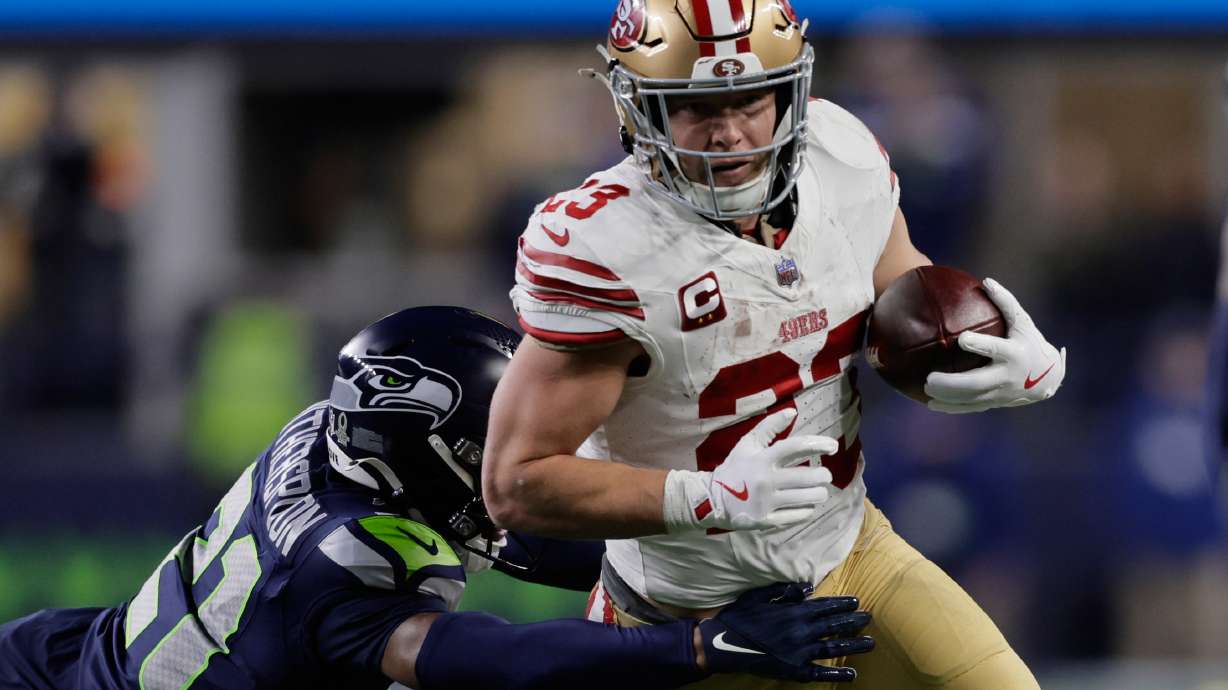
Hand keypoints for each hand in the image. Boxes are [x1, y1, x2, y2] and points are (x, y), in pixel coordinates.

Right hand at [663, 409, 836, 532]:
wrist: (711, 499)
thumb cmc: (735, 468)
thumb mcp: (747, 444)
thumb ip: (769, 427)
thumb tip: (792, 412)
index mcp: (762, 459)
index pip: (795, 448)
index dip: (817, 444)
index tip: (833, 446)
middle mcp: (765, 480)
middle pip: (808, 477)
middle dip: (823, 475)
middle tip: (824, 475)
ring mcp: (766, 503)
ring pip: (808, 498)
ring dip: (819, 493)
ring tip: (819, 490)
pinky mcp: (766, 521)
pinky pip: (798, 516)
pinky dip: (807, 509)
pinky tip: (806, 504)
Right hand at [696, 583, 872, 682]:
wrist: (723, 644)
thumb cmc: (740, 617)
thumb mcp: (759, 596)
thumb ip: (784, 591)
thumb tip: (807, 587)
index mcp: (794, 611)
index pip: (826, 606)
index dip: (843, 603)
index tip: (857, 601)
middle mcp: (802, 630)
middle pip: (834, 625)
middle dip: (854, 621)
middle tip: (869, 618)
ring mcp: (800, 652)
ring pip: (834, 646)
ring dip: (854, 644)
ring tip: (870, 643)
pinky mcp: (794, 670)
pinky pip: (820, 672)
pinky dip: (837, 674)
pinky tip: (852, 674)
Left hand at [924, 278, 1065, 413]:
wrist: (1048, 377)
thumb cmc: (1029, 342)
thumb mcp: (1023, 322)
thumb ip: (1006, 302)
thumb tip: (986, 281)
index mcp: (1014, 354)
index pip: (995, 349)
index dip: (980, 344)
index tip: (961, 338)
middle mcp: (1007, 377)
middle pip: (977, 383)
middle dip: (953, 384)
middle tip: (929, 378)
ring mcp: (1001, 393)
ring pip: (971, 400)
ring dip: (947, 398)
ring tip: (925, 390)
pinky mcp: (996, 403)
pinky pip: (971, 408)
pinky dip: (952, 408)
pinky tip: (931, 404)